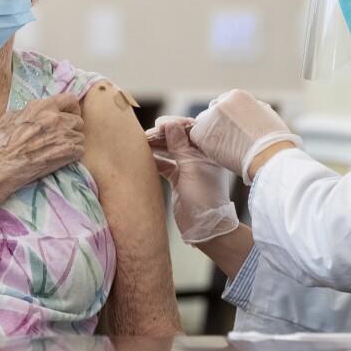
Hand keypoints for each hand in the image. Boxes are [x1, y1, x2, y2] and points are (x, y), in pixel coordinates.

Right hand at [0, 93, 84, 190]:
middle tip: (61, 136)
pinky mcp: (68, 152)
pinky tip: (61, 158)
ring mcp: (63, 135)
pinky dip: (73, 155)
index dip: (71, 108)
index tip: (68, 115)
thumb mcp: (11, 117)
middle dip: (71, 127)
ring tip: (58, 149)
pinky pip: (80, 150)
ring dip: (72, 142)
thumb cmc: (0, 143)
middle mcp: (56, 118)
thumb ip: (30, 112)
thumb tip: (38, 113)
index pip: (71, 99)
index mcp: (42, 107)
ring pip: (80, 136)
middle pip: (77, 119)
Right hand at [148, 116, 237, 243]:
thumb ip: (180, 146)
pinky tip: (143, 157)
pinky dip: (155, 160)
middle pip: (179, 139)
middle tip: (147, 134)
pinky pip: (165, 164)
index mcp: (209, 151)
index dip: (175, 125)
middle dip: (163, 135)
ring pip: (170, 151)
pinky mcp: (179, 179)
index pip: (191, 130)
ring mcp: (189, 168)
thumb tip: (171, 124)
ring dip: (157, 146)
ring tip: (142, 143)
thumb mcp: (191, 168)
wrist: (205, 227)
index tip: (160, 124)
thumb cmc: (204, 196)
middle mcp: (199, 156)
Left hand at [189, 89, 302, 183]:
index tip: (232, 129)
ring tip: (224, 148)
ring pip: (204, 124)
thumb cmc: (274, 141)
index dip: (227, 117)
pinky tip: (217, 152)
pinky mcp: (203, 133)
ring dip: (210, 134)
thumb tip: (246, 109)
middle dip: (217, 124)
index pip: (225, 102)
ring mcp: (211, 117)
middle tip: (226, 139)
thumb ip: (252, 108)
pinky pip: (197, 137)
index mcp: (238, 95)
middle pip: (212, 112)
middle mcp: (222, 103)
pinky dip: (204, 145)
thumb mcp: (266, 114)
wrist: (269, 156)